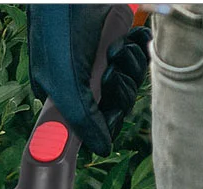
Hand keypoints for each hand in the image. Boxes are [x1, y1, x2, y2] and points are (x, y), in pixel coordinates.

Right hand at [27, 5, 150, 155]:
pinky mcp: (121, 33)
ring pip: (132, 78)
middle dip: (121, 86)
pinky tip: (131, 37)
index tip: (108, 102)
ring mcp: (103, 54)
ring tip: (117, 47)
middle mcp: (85, 75)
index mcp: (66, 89)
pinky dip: (140, 47)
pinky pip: (142, 53)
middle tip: (110, 68)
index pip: (99, 119)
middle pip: (119, 100)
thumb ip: (81, 119)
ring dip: (131, 65)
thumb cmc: (61, 25)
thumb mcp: (65, 79)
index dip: (109, 115)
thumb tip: (101, 149)